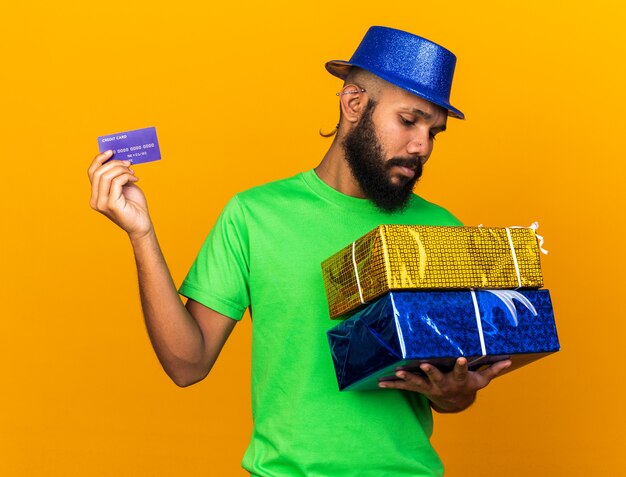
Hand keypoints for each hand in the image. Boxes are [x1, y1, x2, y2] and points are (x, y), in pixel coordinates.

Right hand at [88, 150, 152, 239]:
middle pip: (98, 172)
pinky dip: (126, 176)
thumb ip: (117, 175)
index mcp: (96, 195)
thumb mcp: (124, 186)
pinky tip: (135, 179)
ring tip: (132, 172)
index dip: (99, 159)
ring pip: (105, 176)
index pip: (91, 172)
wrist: (142, 224)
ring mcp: (102, 203)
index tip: (111, 151)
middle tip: (128, 164)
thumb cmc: (134, 205)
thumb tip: (117, 158)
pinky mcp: (111, 205)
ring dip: (121, 169)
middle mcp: (95, 200)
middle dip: (114, 163)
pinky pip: (116, 182)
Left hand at [378, 358, 511, 412]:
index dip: (462, 365)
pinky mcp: (418, 388)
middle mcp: (442, 383)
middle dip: (429, 371)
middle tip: (423, 364)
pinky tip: (380, 382)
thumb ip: (492, 370)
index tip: (463, 357)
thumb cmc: (467, 385)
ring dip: (406, 378)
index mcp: (457, 379)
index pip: (461, 371)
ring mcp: (428, 387)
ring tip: (397, 372)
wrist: (454, 403)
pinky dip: (392, 384)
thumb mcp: (481, 380)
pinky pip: (403, 387)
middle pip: (435, 377)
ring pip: (416, 382)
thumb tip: (509, 361)